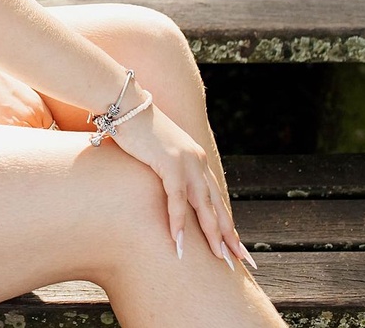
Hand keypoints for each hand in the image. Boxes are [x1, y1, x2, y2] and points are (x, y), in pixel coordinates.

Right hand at [108, 98, 251, 270]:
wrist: (124, 104)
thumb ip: (165, 169)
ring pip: (204, 205)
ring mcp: (185, 161)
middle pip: (217, 205)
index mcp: (196, 160)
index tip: (236, 245)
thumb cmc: (134, 128)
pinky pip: (177, 198)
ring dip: (211, 234)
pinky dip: (178, 221)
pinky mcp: (169, 162)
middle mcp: (197, 161)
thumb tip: (163, 189)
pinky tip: (179, 241)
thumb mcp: (156, 152)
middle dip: (229, 235)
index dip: (226, 223)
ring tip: (219, 257)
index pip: (216, 197)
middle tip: (240, 261)